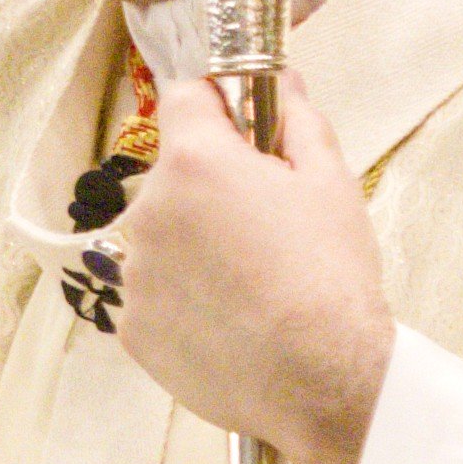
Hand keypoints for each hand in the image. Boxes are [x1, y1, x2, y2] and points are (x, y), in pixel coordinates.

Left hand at [107, 71, 397, 463]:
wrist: (322, 381)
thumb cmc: (330, 276)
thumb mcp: (331, 182)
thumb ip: (297, 120)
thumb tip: (283, 83)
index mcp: (194, 161)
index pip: (183, 98)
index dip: (216, 106)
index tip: (242, 129)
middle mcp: (148, 209)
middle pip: (174, 175)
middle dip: (211, 187)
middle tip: (264, 225)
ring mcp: (134, 273)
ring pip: (163, 238)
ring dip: (194, 246)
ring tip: (251, 284)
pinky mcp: (132, 328)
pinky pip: (155, 294)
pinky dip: (183, 300)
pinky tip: (230, 321)